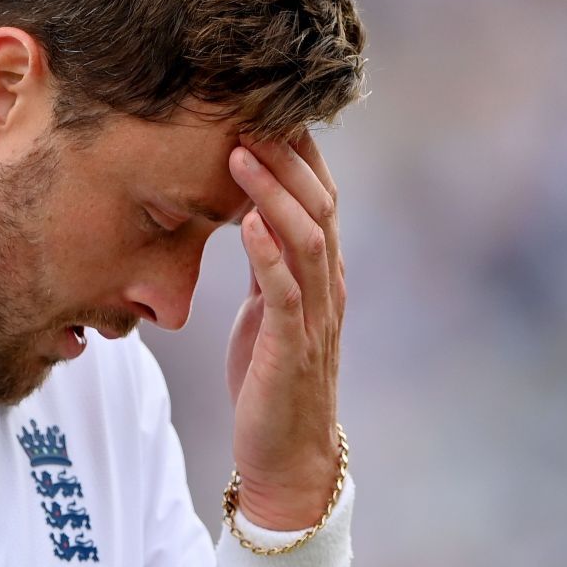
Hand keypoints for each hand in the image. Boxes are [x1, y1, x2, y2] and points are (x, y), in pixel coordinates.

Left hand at [222, 131, 345, 530]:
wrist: (285, 458)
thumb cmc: (271, 383)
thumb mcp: (267, 313)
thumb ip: (269, 268)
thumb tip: (252, 221)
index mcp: (322, 276)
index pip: (320, 199)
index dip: (299, 154)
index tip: (266, 109)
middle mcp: (328, 289)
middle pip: (320, 206)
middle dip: (287, 158)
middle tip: (250, 113)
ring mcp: (315, 318)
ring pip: (305, 239)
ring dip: (271, 194)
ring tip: (239, 154)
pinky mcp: (292, 348)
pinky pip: (285, 292)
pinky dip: (268, 254)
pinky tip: (246, 224)